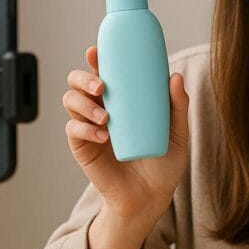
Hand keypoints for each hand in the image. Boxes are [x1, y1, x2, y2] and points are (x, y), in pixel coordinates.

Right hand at [62, 45, 189, 227]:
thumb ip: (177, 107)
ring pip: (71, 101)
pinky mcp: (82, 146)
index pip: (105, 72)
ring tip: (105, 117)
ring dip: (83, 103)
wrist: (150, 197)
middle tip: (101, 86)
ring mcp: (89, 127)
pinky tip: (102, 135)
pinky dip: (85, 128)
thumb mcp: (177, 134)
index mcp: (123, 100)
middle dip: (83, 78)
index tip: (97, 51)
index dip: (97, 59)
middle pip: (79, 82)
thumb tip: (175, 77)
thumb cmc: (163, 164)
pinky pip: (73, 130)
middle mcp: (102, 108)